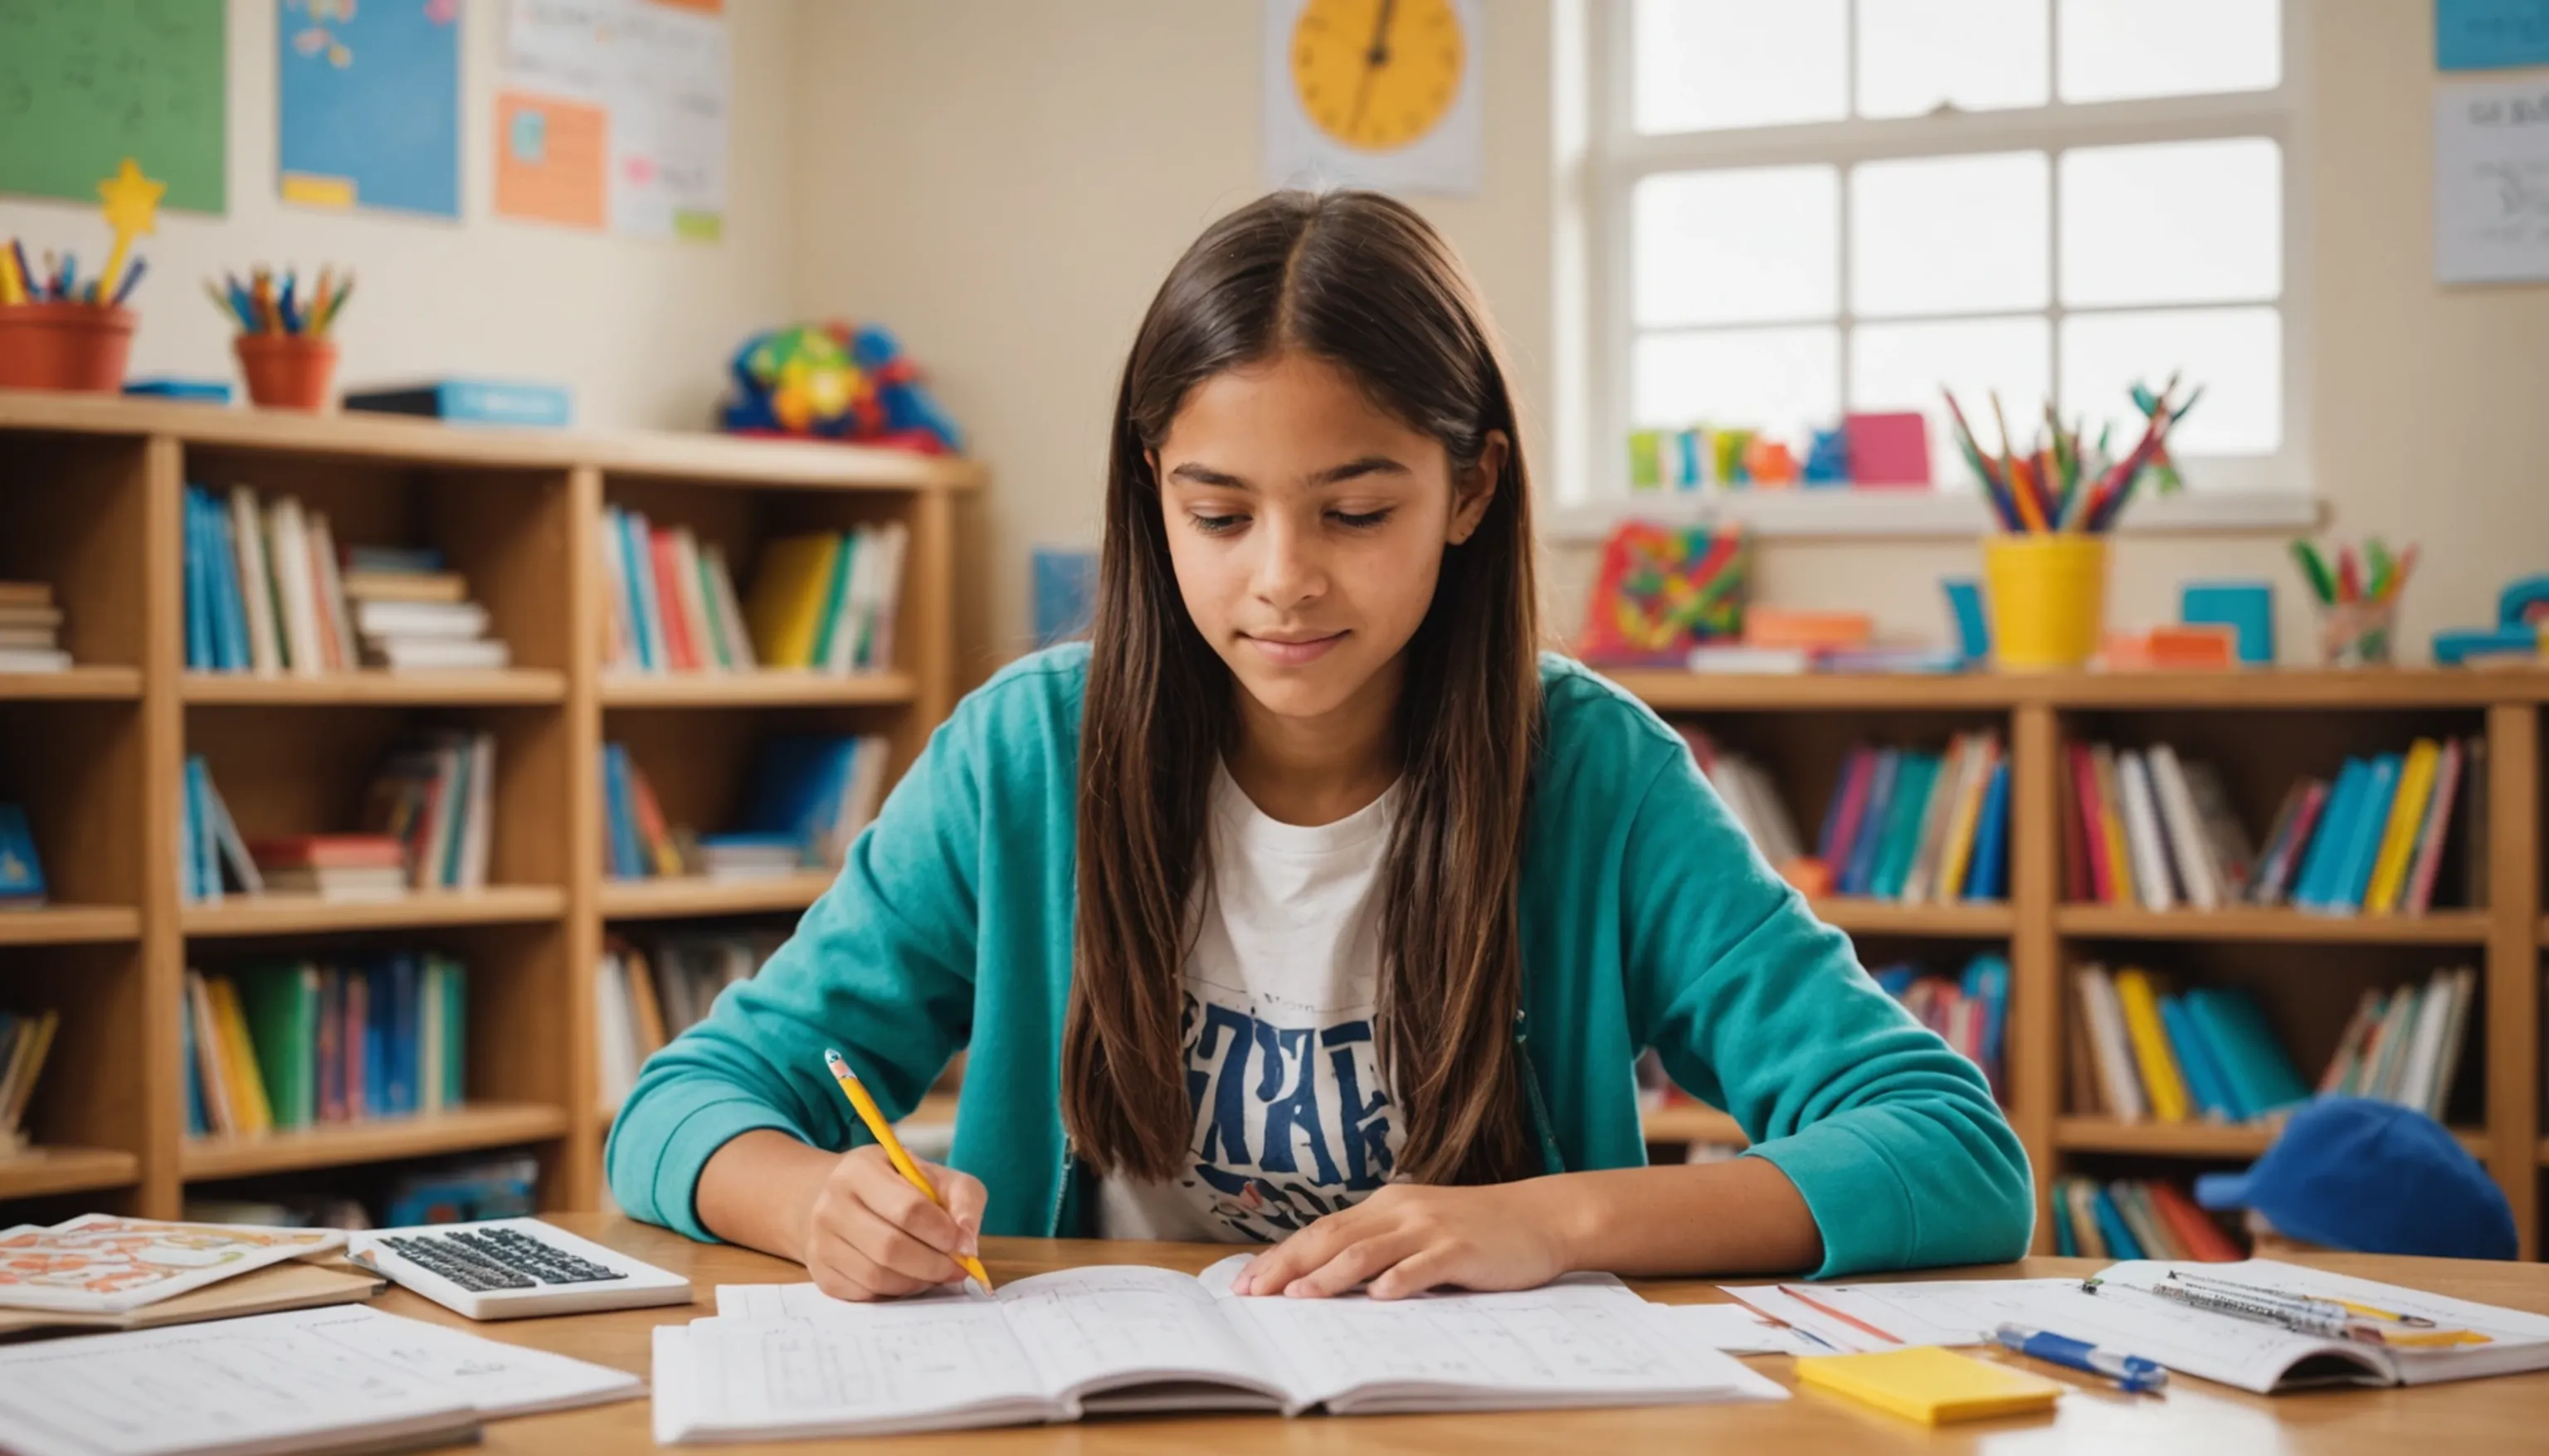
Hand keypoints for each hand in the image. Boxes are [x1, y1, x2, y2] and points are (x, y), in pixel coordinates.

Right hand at [799, 1144, 986, 1300]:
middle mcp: (831, 1205)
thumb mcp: (936, 1176)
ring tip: (936, 1273)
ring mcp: (821, 1241)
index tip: (963, 1244)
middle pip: (890, 1248)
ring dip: (917, 1282)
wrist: (844, 1199)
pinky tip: (909, 1278)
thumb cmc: (899, 1187)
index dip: (942, 1233)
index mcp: (860, 1170)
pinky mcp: (821, 1273)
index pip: (908, 1209)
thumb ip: (963, 1200)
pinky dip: (895, 1292)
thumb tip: (968, 1244)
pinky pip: (864, 1294)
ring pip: (876, 1276)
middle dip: (933, 1264)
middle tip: (957, 1268)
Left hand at [1229, 1181, 1581, 1300]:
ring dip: (1330, 1275)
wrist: (1541, 1217)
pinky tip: (1378, 1297)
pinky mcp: (1461, 1248)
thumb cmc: (1477, 1228)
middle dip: (1288, 1266)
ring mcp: (1431, 1228)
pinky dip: (1399, 1280)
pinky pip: (1423, 1265)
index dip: (1281, 1255)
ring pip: (1369, 1251)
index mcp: (1386, 1205)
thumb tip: (1324, 1275)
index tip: (1247, 1281)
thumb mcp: (1420, 1227)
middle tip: (1254, 1293)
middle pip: (1333, 1237)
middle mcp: (1401, 1211)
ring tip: (1299, 1297)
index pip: (1322, 1229)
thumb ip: (1380, 1244)